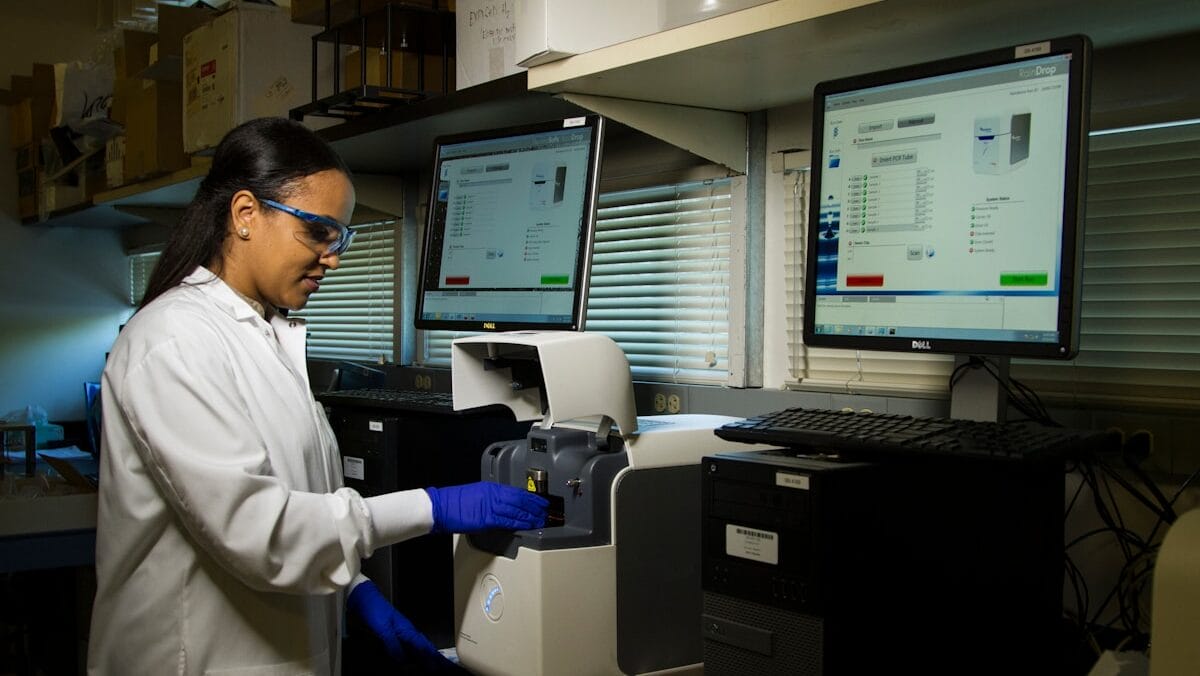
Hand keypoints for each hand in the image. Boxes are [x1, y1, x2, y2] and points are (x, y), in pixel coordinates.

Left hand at [346, 580, 459, 671]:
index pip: (423, 647)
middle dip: (432, 658)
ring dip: (423, 657)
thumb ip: (393, 645)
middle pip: (423, 648)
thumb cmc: (373, 609)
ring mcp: (399, 633)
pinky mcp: (392, 634)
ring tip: (429, 666)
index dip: (432, 658)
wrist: (363, 599)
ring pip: (415, 648)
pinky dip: (410, 655)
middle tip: (439, 667)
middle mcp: (405, 632)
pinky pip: (406, 647)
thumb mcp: (383, 629)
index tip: (439, 666)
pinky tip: (408, 660)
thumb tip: (400, 660)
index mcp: (407, 630)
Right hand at [425, 482, 548, 533]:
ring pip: (516, 512)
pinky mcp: (486, 519)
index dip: (532, 498)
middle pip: (521, 501)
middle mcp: (493, 495)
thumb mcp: (478, 494)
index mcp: (492, 488)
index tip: (542, 503)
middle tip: (546, 513)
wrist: (441, 506)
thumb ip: (493, 499)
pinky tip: (526, 526)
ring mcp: (490, 506)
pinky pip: (507, 521)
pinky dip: (518, 524)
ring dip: (530, 517)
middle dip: (535, 508)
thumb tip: (507, 507)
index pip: (518, 492)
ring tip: (540, 521)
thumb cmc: (456, 502)